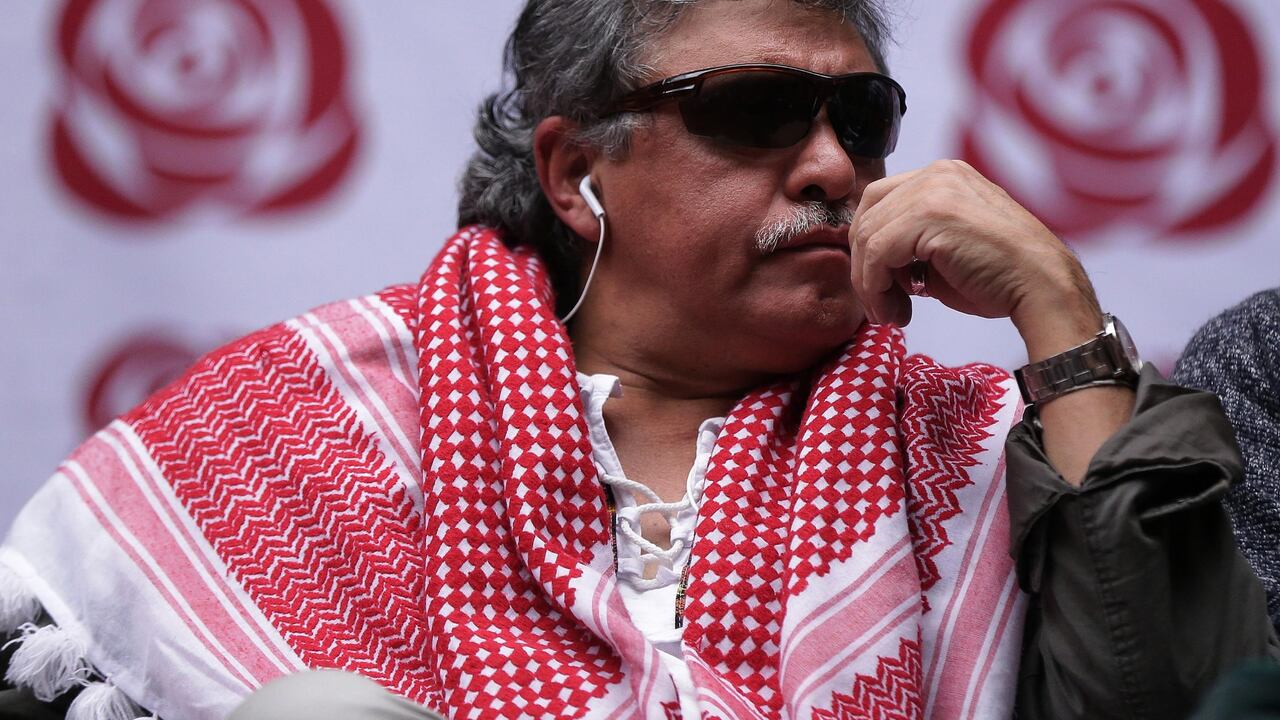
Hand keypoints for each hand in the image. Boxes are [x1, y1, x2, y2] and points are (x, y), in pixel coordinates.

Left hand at [848, 160, 1101, 355]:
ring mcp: (932, 190)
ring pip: (867, 236)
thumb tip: (874, 267)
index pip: (879, 203)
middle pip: (867, 216)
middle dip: (864, 266)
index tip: (879, 286)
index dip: (869, 247)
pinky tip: (896, 310)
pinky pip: (876, 253)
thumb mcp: (945, 252)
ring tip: (890, 313)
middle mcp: (936, 175)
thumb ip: (908, 247)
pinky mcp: (929, 216)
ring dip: (869, 283)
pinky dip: (875, 287)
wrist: (1042, 285)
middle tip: (880, 305)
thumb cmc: (1001, 277)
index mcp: (943, 177)